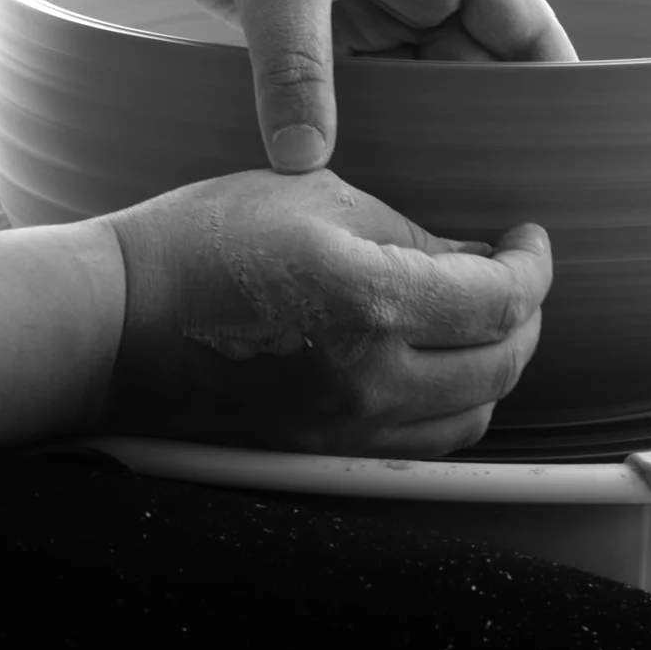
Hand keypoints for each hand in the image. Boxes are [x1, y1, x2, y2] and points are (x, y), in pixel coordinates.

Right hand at [104, 168, 550, 458]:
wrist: (117, 321)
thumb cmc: (200, 241)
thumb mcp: (309, 196)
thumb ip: (404, 229)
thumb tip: (468, 256)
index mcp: (370, 300)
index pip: (500, 300)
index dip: (533, 267)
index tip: (529, 240)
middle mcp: (371, 380)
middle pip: (503, 366)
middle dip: (525, 314)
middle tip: (512, 274)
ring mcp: (346, 429)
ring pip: (473, 416)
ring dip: (494, 365)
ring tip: (476, 318)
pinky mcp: (322, 453)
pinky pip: (421, 444)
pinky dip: (449, 403)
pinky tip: (431, 364)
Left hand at [129, 0, 577, 173]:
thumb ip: (295, 68)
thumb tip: (303, 160)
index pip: (525, 29)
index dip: (550, 89)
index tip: (562, 158)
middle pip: (473, 72)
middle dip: (481, 131)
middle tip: (489, 208)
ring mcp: (366, 9)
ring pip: (415, 87)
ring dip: (420, 135)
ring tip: (431, 205)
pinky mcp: (314, 30)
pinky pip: (354, 91)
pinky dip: (361, 128)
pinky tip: (363, 176)